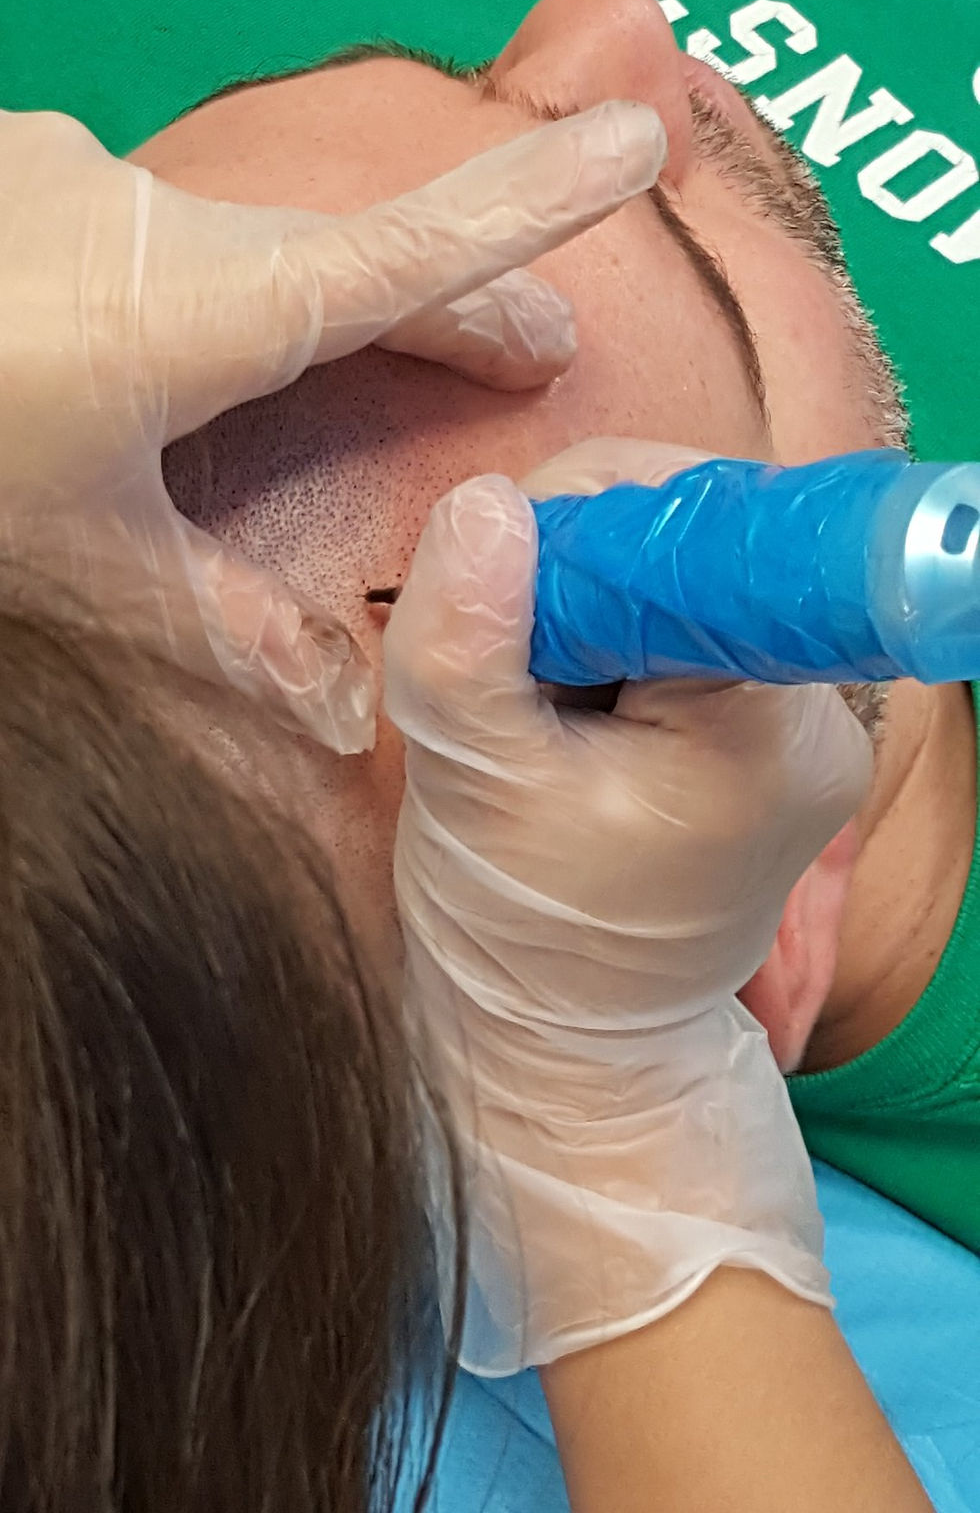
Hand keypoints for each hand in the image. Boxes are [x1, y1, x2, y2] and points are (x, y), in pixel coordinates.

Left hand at [0, 103, 663, 748]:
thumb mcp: (77, 571)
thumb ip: (223, 629)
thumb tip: (345, 718)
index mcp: (193, 313)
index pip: (400, 254)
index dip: (529, 209)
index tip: (639, 144)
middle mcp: (150, 221)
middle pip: (341, 258)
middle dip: (451, 303)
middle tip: (533, 354)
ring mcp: (74, 181)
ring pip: (244, 247)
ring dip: (314, 307)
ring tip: (378, 360)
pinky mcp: (21, 177)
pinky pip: (156, 232)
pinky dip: (209, 290)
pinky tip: (168, 354)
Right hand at [384, 439, 871, 1372]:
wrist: (578, 1041)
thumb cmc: (526, 934)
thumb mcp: (474, 785)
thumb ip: (468, 642)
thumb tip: (483, 500)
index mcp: (763, 718)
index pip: (691, 529)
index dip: (580, 521)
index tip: (505, 587)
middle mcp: (814, 708)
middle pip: (688, 538)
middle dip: (570, 566)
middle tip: (505, 659)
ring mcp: (801, 718)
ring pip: (676, 573)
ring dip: (581, 603)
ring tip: (533, 697)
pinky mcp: (769, 727)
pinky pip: (682, 623)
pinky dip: (608, 638)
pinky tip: (566, 708)